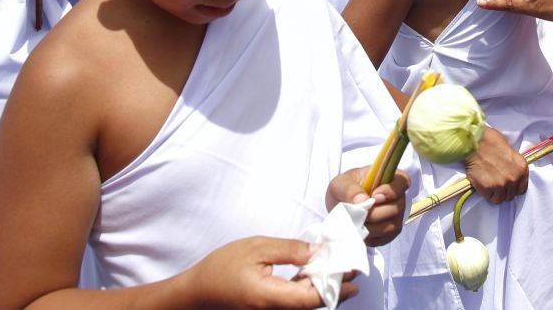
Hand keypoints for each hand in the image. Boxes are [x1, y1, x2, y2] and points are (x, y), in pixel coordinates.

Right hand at [177, 236, 353, 309]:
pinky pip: (296, 303)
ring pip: (306, 305)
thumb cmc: (222, 268)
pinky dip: (309, 289)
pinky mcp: (270, 309)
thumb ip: (289, 250)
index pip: (313, 298)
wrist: (198, 292)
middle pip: (314, 303)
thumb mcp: (256, 248)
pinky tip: (315, 274)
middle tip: (354, 268)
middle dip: (336, 286)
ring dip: (325, 287)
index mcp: (271, 298)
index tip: (352, 269)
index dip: (336, 285)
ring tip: (341, 269)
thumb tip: (318, 251)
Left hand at [328, 168, 409, 246]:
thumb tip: (363, 201)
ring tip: (357, 222)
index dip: (392, 191)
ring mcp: (395, 216)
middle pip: (397, 207)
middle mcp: (397, 197)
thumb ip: (350, 189)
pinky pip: (386, 238)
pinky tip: (361, 231)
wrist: (339, 206)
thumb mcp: (341, 183)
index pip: (403, 181)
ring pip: (392, 225)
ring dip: (373, 227)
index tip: (375, 196)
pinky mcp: (389, 233)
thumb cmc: (344, 189)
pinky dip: (372, 237)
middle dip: (376, 213)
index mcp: (389, 178)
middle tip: (360, 213)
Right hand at [465, 126, 527, 203]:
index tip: (507, 186)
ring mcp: (501, 184)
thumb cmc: (491, 141)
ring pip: (499, 199)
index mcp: (522, 168)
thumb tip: (511, 175)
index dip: (513, 188)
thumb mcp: (511, 151)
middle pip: (510, 196)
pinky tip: (482, 183)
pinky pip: (488, 197)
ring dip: (494, 194)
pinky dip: (484, 192)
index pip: (522, 189)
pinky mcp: (488, 188)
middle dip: (503, 191)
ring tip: (488, 184)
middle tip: (495, 183)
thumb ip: (514, 166)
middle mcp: (514, 178)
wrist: (475, 142)